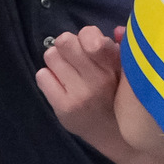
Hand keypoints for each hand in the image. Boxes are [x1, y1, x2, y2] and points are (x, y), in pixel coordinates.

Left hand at [36, 26, 131, 158]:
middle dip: (66, 46)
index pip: (89, 36)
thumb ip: (115, 45)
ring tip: (67, 73)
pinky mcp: (64, 108)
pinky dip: (48, 78)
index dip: (85, 36)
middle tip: (72, 58)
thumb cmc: (114, 92)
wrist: (112, 133)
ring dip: (57, 62)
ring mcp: (80, 94)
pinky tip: (60, 86)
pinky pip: (42, 76)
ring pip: (51, 56)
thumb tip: (115, 30)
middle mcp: (98, 79)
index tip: (87, 46)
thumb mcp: (121, 67)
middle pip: (64, 41)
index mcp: (115, 64)